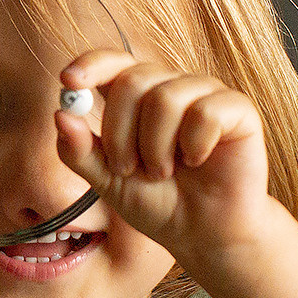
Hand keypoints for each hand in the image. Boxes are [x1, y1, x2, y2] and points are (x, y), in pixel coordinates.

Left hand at [53, 52, 274, 265]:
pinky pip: (206, 112)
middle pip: (132, 81)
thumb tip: (60, 116)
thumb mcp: (107, 182)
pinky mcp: (237, 109)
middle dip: (121, 133)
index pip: (112, 62)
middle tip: (128, 169)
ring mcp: (205, 94)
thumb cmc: (158, 204)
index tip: (68, 81)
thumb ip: (80, 152)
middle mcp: (170, 87)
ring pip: (165, 97)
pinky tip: (198, 161)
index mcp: (136, 99)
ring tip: (164, 172)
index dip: (90, 65)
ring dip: (155, 146)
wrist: (203, 234)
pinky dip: (195, 144)